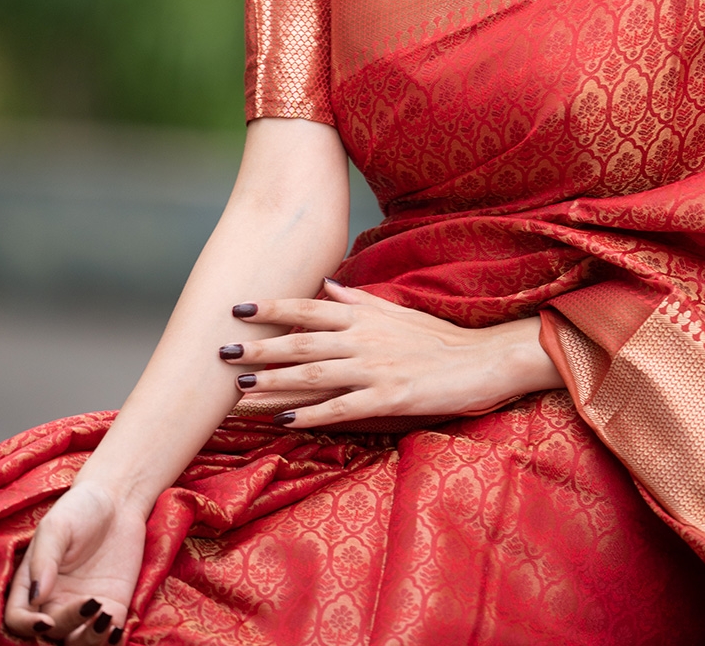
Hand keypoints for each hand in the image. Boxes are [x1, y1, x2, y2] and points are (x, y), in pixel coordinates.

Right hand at [4, 481, 145, 642]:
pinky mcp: (112, 606)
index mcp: (32, 585)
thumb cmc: (81, 509)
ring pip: (77, 642)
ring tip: (105, 618)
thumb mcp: (57, 526)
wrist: (119, 500)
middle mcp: (54, 602)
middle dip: (68, 626)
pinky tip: (116, 628)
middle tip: (91, 603)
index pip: (19, 619)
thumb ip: (45, 559)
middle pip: (50, 634)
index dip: (28, 627)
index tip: (46, 620)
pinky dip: (109, 639)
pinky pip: (105, 636)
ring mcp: (83, 607)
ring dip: (88, 641)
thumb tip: (38, 596)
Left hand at [218, 281, 562, 426]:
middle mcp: (364, 338)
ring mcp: (376, 368)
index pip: (310, 307)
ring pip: (315, 374)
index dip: (273, 308)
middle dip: (260, 347)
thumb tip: (327, 285)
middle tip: (224, 351)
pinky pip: (342, 407)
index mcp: (364, 315)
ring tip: (240, 389)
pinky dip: (311, 413)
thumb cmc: (436, 337)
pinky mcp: (389, 398)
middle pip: (302, 341)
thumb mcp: (396, 311)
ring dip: (275, 382)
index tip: (239, 308)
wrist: (480, 360)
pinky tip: (285, 421)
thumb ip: (358, 300)